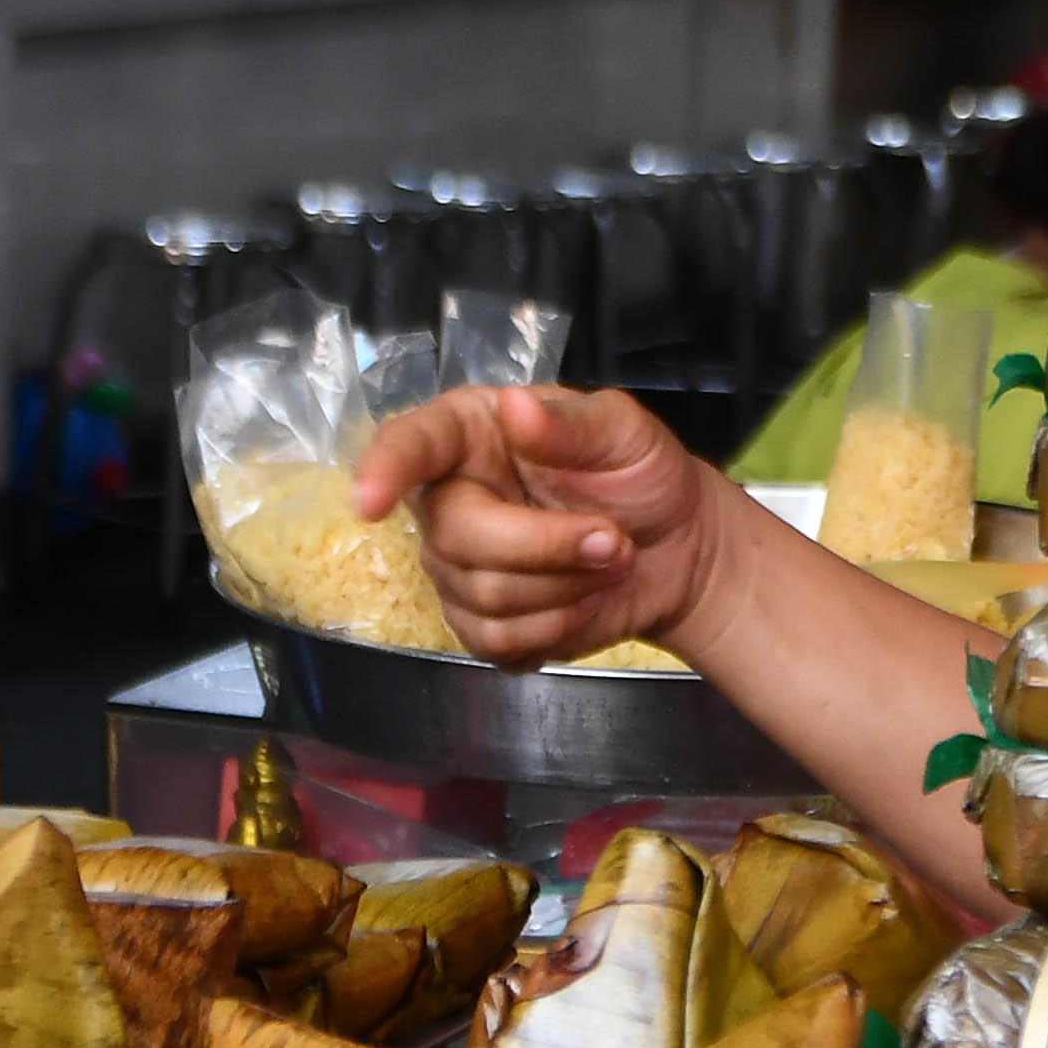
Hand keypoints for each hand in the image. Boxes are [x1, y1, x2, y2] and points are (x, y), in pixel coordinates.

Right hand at [358, 382, 734, 668]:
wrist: (677, 549)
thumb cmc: (642, 475)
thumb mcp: (624, 432)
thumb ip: (571, 422)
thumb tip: (515, 406)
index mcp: (470, 435)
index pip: (410, 445)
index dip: (385, 470)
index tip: (369, 500)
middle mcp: (450, 498)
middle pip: (455, 539)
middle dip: (546, 548)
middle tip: (615, 541)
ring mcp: (458, 567)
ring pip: (481, 597)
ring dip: (564, 589)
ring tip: (608, 564)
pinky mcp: (479, 624)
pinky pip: (494, 642)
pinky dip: (555, 628)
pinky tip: (586, 601)